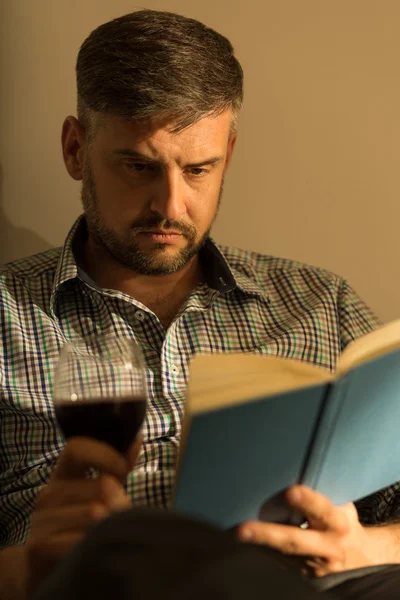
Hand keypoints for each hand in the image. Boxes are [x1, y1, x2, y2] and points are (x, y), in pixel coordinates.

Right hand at [25, 435, 140, 592]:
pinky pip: (80, 540)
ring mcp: (40, 520)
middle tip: (124, 514)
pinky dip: (96, 546)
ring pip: (94, 512)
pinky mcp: (38, 546)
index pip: (76, 448)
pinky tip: (96, 549)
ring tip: (112, 534)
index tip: (123, 470)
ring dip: (111, 525)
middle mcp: (48, 493)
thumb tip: (137, 438)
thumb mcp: (100, 493)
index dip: (105, 454)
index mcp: (62, 474)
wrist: (49, 570)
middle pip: (98, 485)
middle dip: (120, 500)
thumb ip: (118, 469)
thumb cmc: (80, 525)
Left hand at [236, 485, 382, 577]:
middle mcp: (328, 547)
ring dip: (258, 542)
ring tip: (236, 532)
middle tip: (242, 529)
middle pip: (293, 541)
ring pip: (281, 553)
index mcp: (338, 523)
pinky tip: (248, 538)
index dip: (307, 501)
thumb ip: (323, 492)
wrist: (361, 557)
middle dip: (266, 535)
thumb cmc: (343, 520)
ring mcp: (315, 566)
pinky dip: (263, 547)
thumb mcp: (342, 505)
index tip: (290, 492)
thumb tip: (294, 469)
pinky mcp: (304, 575)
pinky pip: (279, 560)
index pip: (322, 510)